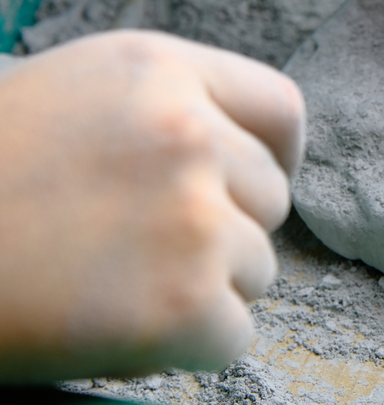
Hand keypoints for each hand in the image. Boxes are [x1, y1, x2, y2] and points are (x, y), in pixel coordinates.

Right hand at [0, 31, 304, 381]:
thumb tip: (240, 149)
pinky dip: (187, 346)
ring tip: (115, 281)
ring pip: (257, 269)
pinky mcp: (182, 305)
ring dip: (204, 287)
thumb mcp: (70, 93)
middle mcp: (188, 133)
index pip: (281, 108)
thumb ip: (164, 106)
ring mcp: (191, 220)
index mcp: (161, 70)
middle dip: (226, 228)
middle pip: (270, 197)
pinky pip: (232, 335)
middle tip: (144, 246)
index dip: (276, 155)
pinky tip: (116, 327)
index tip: (255, 186)